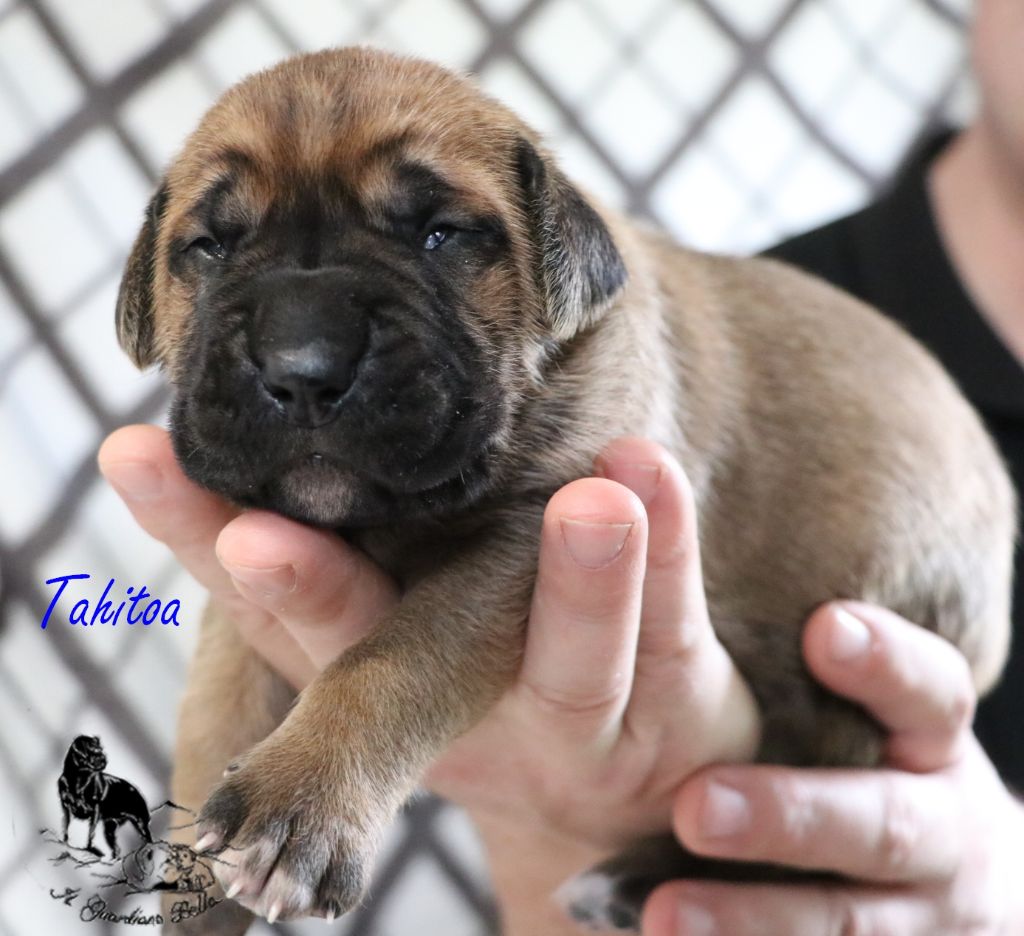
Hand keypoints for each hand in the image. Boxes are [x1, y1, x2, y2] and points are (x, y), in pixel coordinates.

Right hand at [99, 427, 760, 932]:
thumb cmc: (496, 682)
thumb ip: (337, 568)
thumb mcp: (398, 645)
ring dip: (577, 584)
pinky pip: (677, 624)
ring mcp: (575, 723)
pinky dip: (670, 546)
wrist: (631, 782)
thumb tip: (236, 448)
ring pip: (572, 665)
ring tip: (585, 500)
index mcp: (376, 682)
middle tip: (260, 539)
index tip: (139, 465)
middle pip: (385, 661)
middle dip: (316, 598)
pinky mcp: (675, 701)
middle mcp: (459, 715)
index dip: (205, 549)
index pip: (278, 612)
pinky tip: (649, 466)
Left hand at [642, 603, 1023, 935]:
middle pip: (882, 823)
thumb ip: (817, 665)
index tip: (822, 627)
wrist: (960, 889)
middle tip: (696, 807)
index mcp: (930, 742)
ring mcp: (924, 918)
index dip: (885, 662)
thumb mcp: (877, 717)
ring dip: (754, 920)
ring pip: (847, 922)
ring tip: (663, 916)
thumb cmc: (877, 765)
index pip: (928, 691)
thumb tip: (679, 547)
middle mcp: (940, 828)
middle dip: (790, 815)